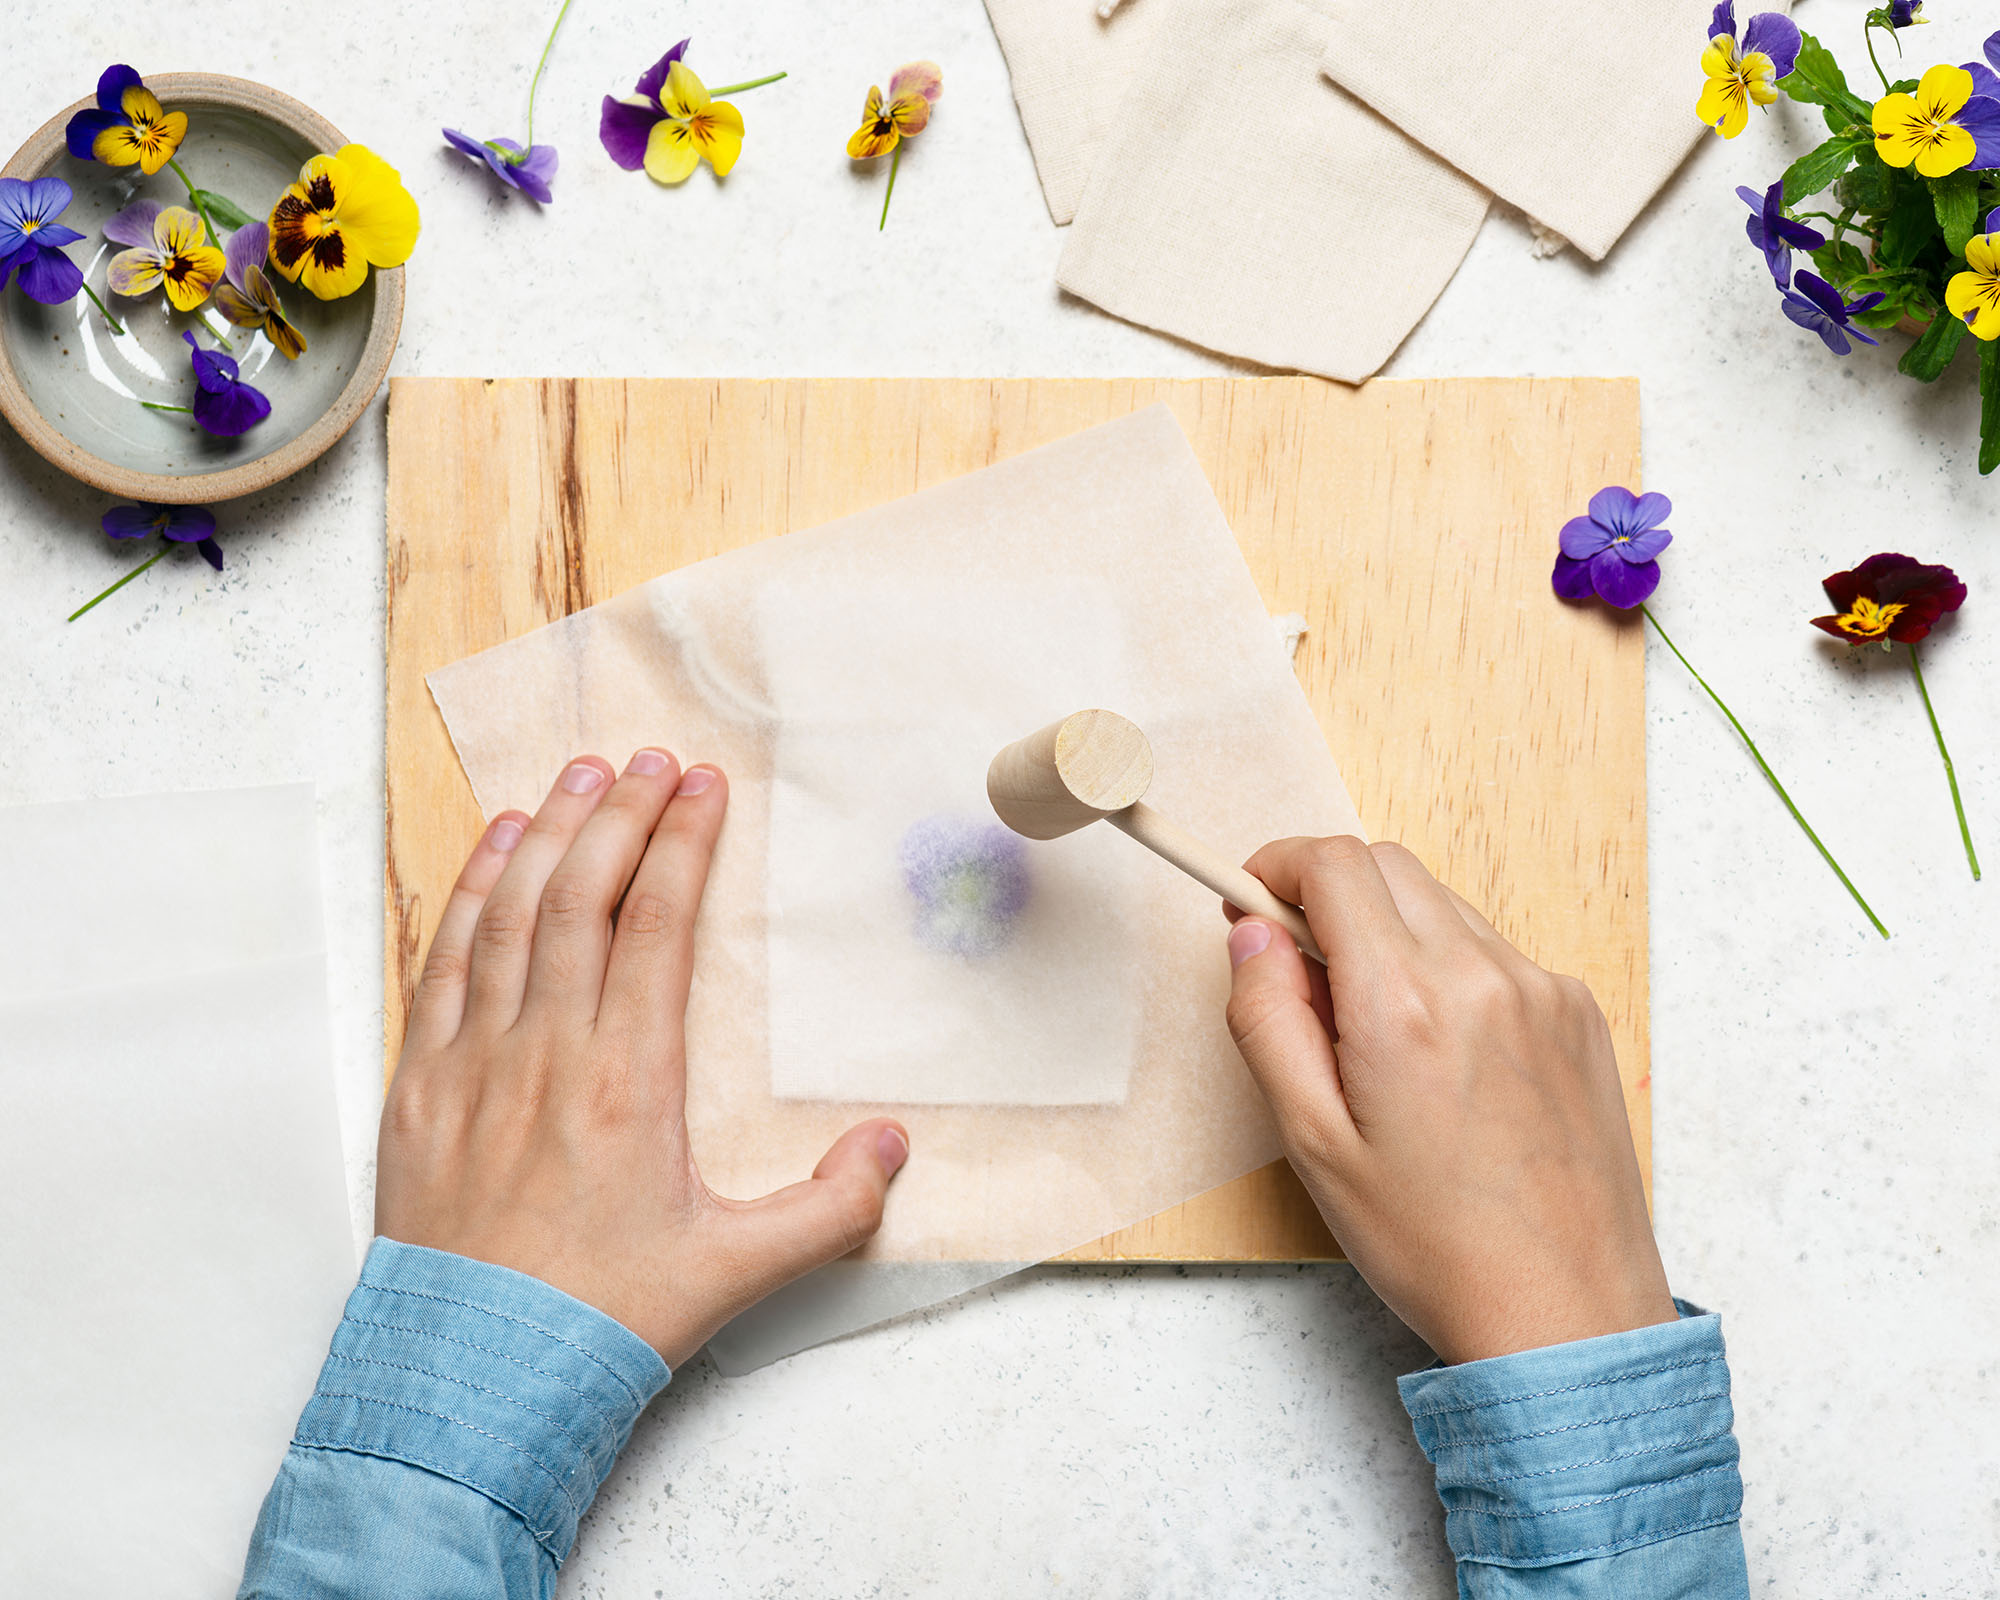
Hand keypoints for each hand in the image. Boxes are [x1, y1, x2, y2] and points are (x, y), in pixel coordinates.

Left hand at [376, 749, 909, 1368]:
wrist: (477, 1383)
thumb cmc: (604, 1320)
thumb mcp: (739, 1269)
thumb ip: (829, 1206)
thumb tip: (891, 1147)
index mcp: (629, 1081)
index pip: (656, 927)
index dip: (683, 846)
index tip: (703, 788)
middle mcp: (548, 1053)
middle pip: (583, 898)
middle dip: (620, 816)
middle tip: (651, 762)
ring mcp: (475, 1063)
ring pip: (509, 915)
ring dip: (548, 836)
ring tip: (581, 778)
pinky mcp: (422, 1088)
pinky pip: (443, 964)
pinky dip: (469, 896)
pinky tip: (495, 852)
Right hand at [1223, 837, 1674, 1365]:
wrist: (1567, 1312)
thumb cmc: (1435, 1244)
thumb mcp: (1311, 1142)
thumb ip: (1267, 1019)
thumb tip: (1252, 934)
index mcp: (1406, 1004)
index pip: (1333, 863)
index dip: (1276, 868)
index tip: (1251, 902)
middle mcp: (1483, 975)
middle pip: (1386, 866)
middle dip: (1327, 894)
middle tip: (1298, 969)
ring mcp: (1542, 989)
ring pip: (1441, 905)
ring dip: (1390, 931)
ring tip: (1373, 1031)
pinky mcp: (1577, 1013)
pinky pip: (1493, 952)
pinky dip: (1449, 969)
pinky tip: (1440, 1056)